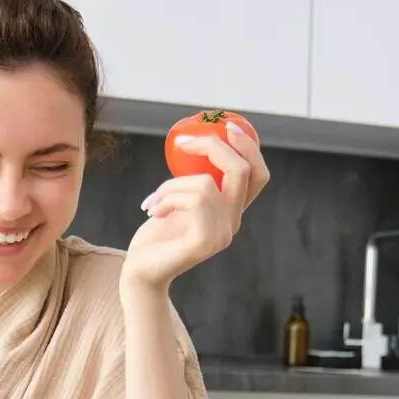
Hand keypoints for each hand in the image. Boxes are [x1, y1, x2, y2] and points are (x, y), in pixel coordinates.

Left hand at [122, 120, 270, 291]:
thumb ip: (195, 182)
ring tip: (153, 201)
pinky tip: (153, 211)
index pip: (258, 175)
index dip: (248, 147)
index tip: (226, 127)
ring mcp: (221, 235)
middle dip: (213, 147)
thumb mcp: (178, 201)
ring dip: (171, 185)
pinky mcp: (204, 242)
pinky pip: (193, 200)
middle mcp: (233, 224)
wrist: (141, 271)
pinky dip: (168, 198)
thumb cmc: (156, 237)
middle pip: (242, 170)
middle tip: (183, 144)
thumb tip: (197, 142)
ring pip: (206, 184)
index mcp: (231, 212)